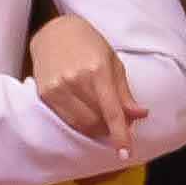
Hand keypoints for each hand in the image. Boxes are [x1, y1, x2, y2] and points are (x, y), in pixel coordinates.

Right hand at [30, 13, 133, 147]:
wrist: (54, 30)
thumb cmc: (89, 44)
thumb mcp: (113, 62)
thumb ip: (125, 92)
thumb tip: (140, 115)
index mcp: (97, 70)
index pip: (111, 111)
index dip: (120, 135)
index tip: (126, 154)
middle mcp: (75, 81)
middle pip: (96, 122)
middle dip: (108, 129)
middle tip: (115, 123)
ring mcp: (57, 88)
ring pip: (80, 125)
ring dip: (94, 128)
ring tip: (100, 117)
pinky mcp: (44, 94)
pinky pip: (65, 120)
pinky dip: (79, 123)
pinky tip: (84, 113)